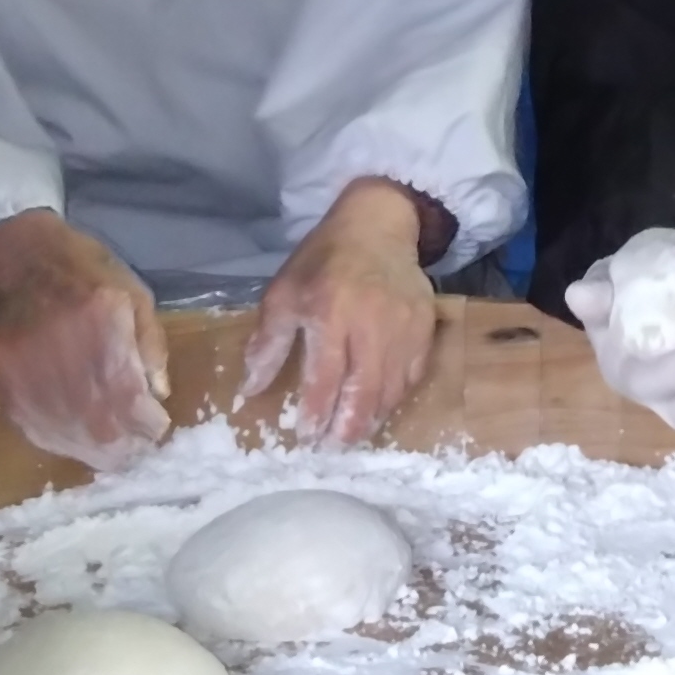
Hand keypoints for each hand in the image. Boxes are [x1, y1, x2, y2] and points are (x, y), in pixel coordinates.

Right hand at [0, 208, 170, 470]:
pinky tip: (76, 445)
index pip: (129, 395)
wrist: (21, 258)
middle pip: (98, 421)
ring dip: (92, 452)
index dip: (146, 423)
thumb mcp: (135, 296)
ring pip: (66, 431)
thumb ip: (150, 345)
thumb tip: (159, 394)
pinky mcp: (2, 379)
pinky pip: (32, 426)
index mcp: (103, 323)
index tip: (157, 430)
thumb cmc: (87, 272)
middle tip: (137, 454)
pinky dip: (58, 441)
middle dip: (123, 447)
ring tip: (111, 458)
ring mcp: (27, 368)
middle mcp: (64, 350)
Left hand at [241, 180, 441, 445]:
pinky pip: (414, 374)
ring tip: (354, 435)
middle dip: (347, 427)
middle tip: (333, 449)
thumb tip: (249, 389)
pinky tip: (380, 407)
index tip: (305, 437)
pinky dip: (396, 396)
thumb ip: (268, 342)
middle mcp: (370, 323)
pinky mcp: (425, 326)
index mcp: (329, 312)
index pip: (324, 377)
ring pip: (392, 389)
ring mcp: (403, 326)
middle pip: (363, 390)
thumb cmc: (324, 261)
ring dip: (372, 418)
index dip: (316, 412)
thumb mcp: (284, 292)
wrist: (378, 225)